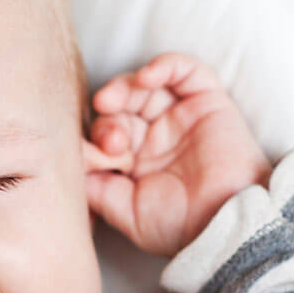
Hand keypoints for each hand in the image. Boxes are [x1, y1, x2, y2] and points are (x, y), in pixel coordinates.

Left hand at [85, 53, 271, 256]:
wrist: (225, 226)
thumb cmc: (178, 226)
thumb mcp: (122, 211)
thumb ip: (93, 186)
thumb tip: (69, 161)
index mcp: (134, 160)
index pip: (102, 132)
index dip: (93, 138)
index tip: (94, 156)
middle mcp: (154, 136)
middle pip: (119, 107)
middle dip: (107, 118)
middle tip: (111, 140)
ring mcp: (180, 117)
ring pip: (144, 85)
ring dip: (123, 87)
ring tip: (112, 102)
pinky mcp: (208, 102)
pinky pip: (184, 70)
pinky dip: (163, 66)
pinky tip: (146, 77)